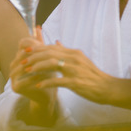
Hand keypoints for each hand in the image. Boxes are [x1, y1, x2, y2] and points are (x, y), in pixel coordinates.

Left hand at [13, 32, 130, 112]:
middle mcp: (74, 59)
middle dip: (34, 57)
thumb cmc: (93, 76)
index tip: (26, 51)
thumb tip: (57, 42)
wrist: (108, 88)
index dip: (38, 49)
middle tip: (23, 61)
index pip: (52, 47)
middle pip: (50, 53)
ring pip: (52, 64)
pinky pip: (58, 81)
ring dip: (37, 67)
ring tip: (28, 71)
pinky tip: (38, 85)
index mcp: (74, 53)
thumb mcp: (81, 60)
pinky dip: (46, 82)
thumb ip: (67, 52)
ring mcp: (75, 70)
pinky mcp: (76, 82)